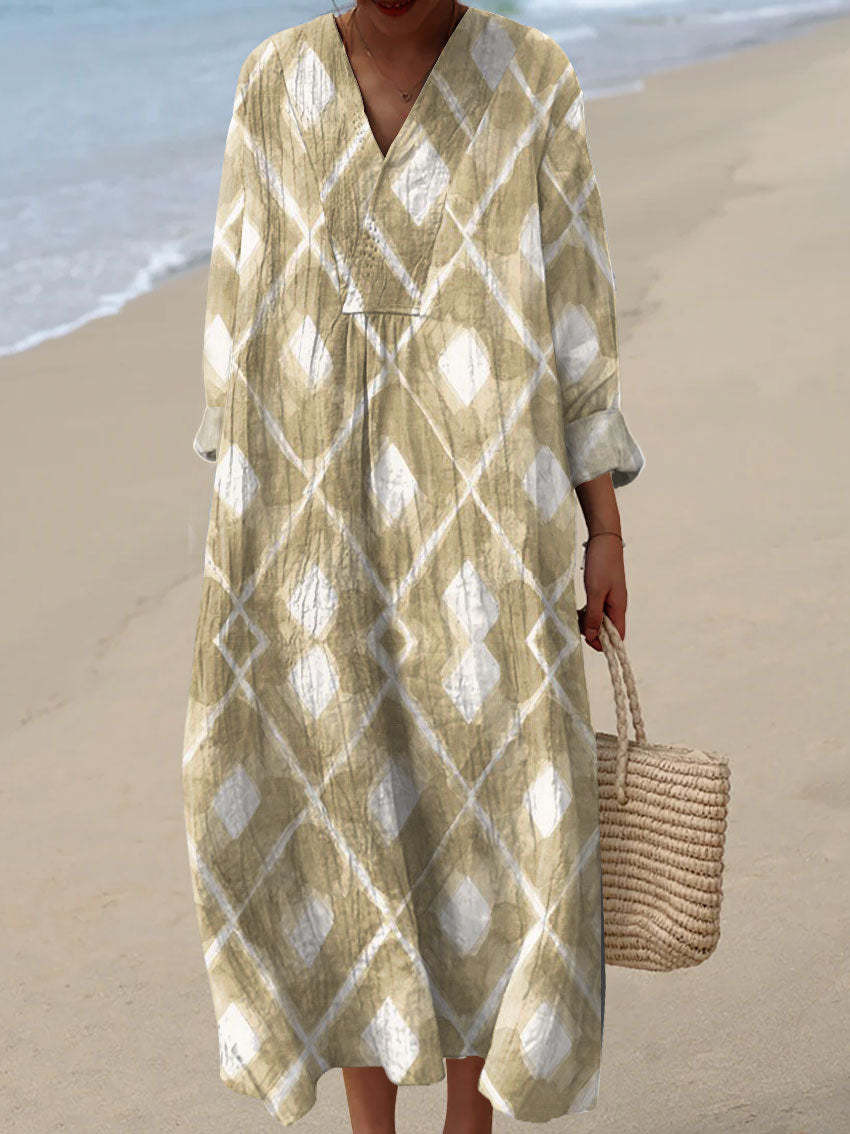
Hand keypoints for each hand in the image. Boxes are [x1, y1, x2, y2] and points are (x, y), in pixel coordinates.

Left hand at [577, 532, 626, 651]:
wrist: (604, 539)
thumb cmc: (601, 563)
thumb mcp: (595, 591)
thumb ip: (594, 615)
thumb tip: (592, 636)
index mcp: (619, 607)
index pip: (618, 636)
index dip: (604, 644)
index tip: (587, 641)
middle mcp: (617, 605)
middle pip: (608, 630)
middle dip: (593, 632)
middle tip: (577, 625)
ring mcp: (610, 598)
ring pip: (601, 619)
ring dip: (589, 622)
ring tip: (576, 616)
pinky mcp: (603, 591)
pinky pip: (596, 608)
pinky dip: (587, 612)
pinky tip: (578, 610)